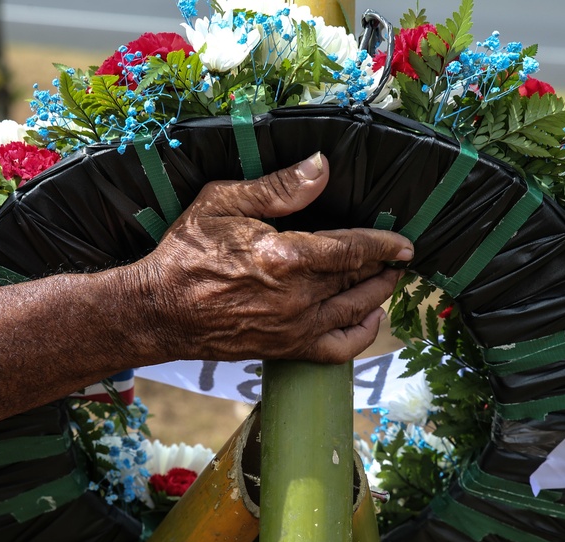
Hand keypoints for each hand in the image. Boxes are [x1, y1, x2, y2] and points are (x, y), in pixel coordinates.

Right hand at [132, 152, 413, 363]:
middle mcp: (297, 297)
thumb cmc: (187, 252)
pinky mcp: (286, 349)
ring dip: (378, 295)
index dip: (385, 244)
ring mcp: (294, 327)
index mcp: (286, 257)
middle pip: (359, 280)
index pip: (353, 249)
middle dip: (384, 267)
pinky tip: (368, 319)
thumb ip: (279, 187)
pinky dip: (361, 336)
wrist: (160, 309)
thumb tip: (321, 167)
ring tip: (387, 280)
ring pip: (355, 312)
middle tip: (397, 257)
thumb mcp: (225, 202)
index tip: (405, 243)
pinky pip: (338, 350)